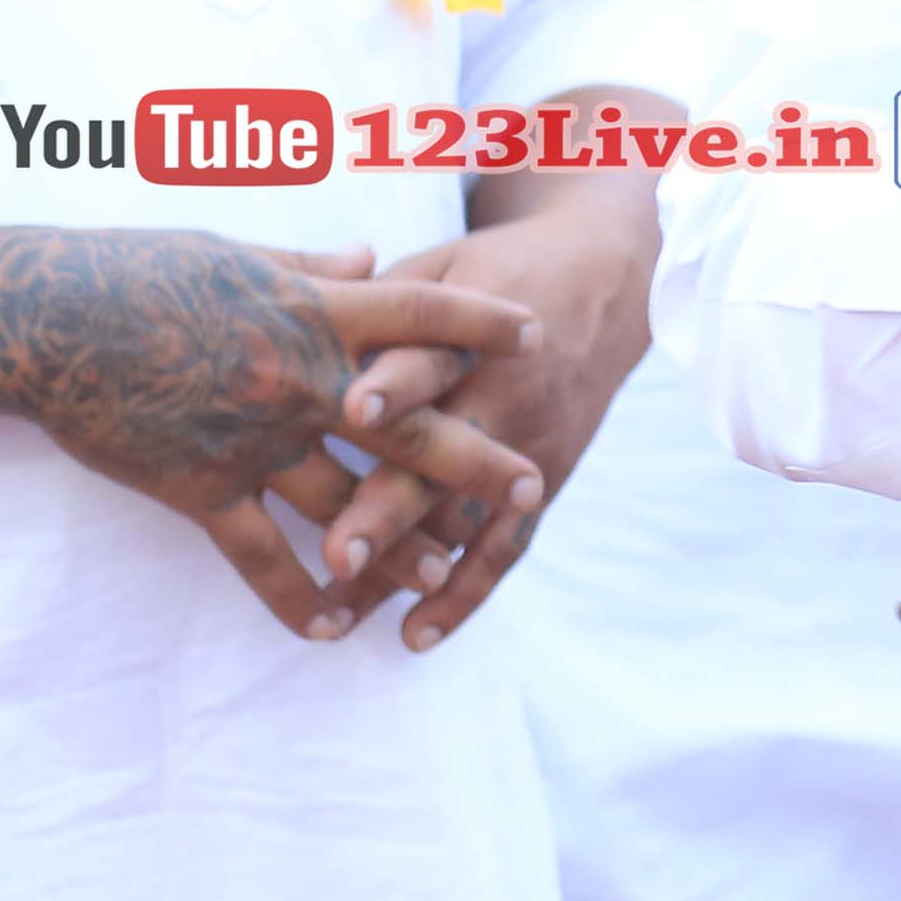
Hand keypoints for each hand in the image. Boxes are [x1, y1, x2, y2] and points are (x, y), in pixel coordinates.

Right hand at [0, 231, 547, 644]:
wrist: (37, 320)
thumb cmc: (131, 269)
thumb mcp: (235, 252)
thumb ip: (311, 265)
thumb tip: (370, 257)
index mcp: (309, 307)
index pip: (419, 314)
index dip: (483, 325)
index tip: (539, 337)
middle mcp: (295, 377)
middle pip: (406, 424)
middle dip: (472, 458)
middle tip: (530, 488)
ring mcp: (250, 438)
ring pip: (345, 503)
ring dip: (398, 544)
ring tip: (445, 576)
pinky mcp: (199, 487)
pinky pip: (260, 555)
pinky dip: (297, 596)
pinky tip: (330, 627)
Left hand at [330, 154, 662, 648]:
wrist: (605, 284)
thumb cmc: (495, 272)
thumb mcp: (440, 266)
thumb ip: (376, 301)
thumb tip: (295, 314)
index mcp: (470, 337)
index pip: (430, 362)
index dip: (396, 385)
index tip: (354, 406)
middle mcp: (502, 397)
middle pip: (442, 460)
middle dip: (390, 509)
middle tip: (337, 554)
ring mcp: (526, 446)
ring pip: (464, 516)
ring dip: (410, 569)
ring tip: (348, 614)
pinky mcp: (542, 480)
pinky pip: (505, 548)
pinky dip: (465, 594)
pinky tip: (415, 635)